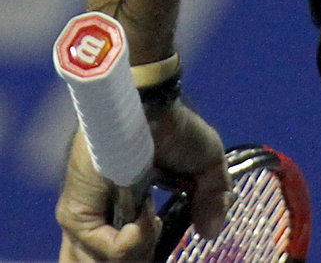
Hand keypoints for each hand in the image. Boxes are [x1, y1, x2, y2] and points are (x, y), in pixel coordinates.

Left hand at [57, 100, 227, 261]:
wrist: (151, 106)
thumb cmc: (175, 127)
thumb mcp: (206, 167)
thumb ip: (212, 200)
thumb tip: (212, 231)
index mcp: (122, 211)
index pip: (119, 254)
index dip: (145, 251)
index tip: (164, 229)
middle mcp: (99, 219)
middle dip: (143, 255)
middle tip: (159, 227)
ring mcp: (85, 220)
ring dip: (141, 250)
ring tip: (153, 219)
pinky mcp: (76, 215)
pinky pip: (110, 249)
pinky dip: (137, 236)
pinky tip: (147, 209)